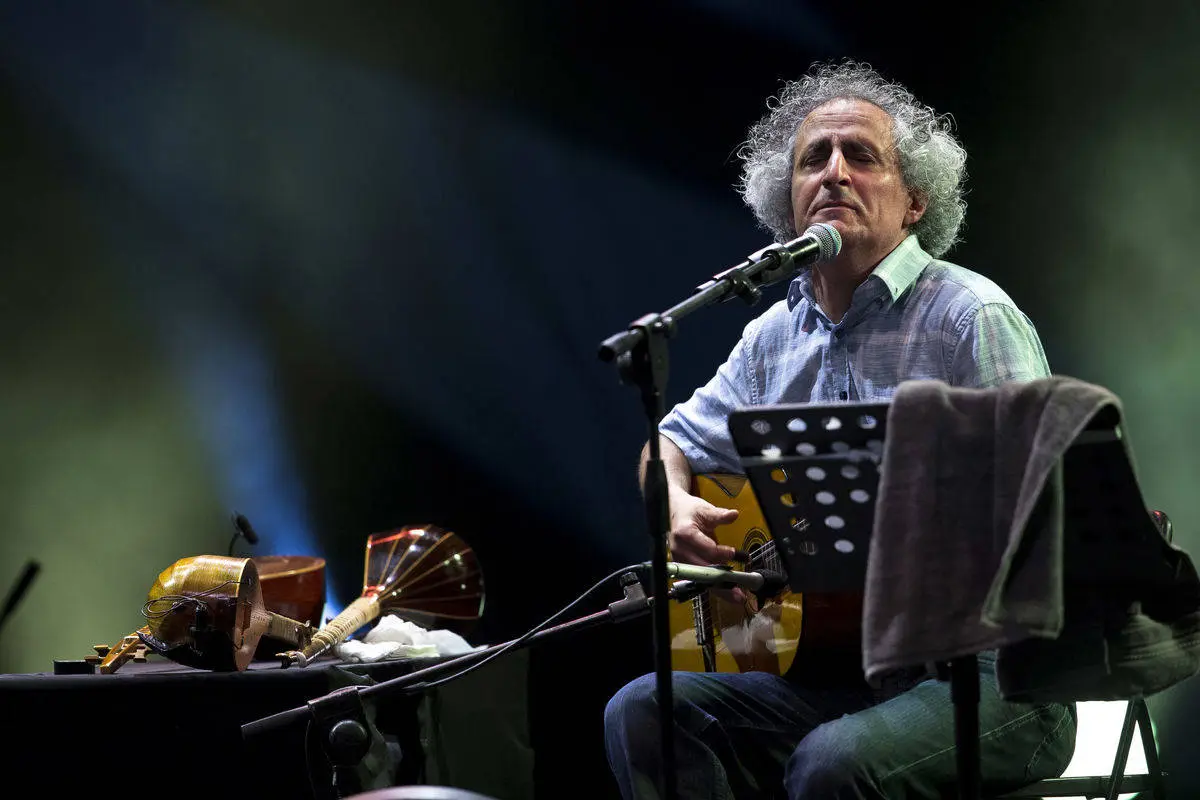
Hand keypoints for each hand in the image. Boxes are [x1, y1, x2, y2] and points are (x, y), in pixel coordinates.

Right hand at [666, 486, 744, 601]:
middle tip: (740, 585)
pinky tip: (728, 594)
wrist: (673, 514)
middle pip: (703, 569)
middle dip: (722, 578)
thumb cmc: (689, 512)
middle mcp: (680, 550)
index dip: (720, 553)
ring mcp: (681, 561)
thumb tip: (733, 514)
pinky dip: (715, 587)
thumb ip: (719, 515)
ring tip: (737, 596)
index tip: (733, 553)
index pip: (705, 548)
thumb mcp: (704, 509)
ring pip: (702, 579)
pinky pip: (700, 580)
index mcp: (685, 534)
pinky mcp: (684, 568)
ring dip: (720, 589)